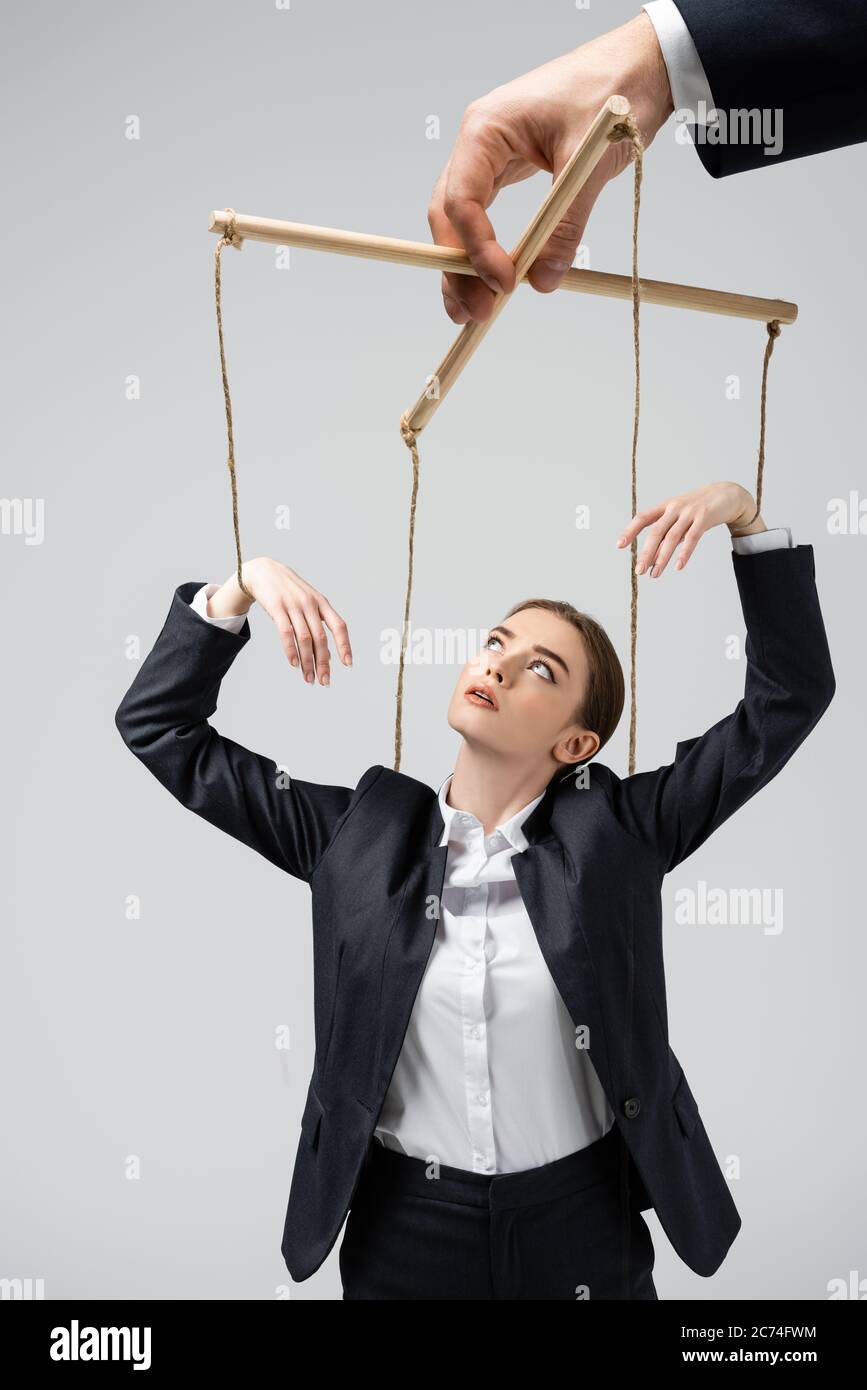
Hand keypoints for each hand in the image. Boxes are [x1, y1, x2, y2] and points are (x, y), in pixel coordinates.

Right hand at [210, 557, 351, 682]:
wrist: (263, 571)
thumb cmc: (289, 591)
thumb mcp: (308, 602)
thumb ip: (318, 624)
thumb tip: (328, 654)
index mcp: (322, 603)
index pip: (339, 626)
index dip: (345, 645)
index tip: (348, 664)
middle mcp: (310, 604)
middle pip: (321, 638)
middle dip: (324, 662)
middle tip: (324, 681)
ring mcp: (294, 605)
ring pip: (304, 639)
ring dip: (307, 662)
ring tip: (308, 678)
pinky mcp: (277, 608)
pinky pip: (286, 633)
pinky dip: (291, 650)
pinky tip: (294, 663)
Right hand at [428, 12, 673, 323]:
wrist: (637, 68)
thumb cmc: (612, 92)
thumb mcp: (590, 162)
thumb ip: (566, 224)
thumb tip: (544, 279)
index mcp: (487, 129)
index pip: (463, 200)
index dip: (478, 249)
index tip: (505, 285)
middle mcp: (479, 144)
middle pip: (449, 216)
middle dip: (457, 268)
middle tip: (474, 313)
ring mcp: (490, 158)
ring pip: (460, 220)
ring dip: (464, 267)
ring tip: (473, 312)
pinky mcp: (508, 170)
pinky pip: (484, 215)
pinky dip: (484, 250)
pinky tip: (489, 281)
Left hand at [616, 483, 763, 576]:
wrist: (728, 494)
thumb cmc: (699, 509)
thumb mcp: (681, 517)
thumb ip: (668, 533)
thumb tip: (653, 556)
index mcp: (665, 506)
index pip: (642, 518)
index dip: (630, 531)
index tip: (619, 545)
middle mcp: (675, 508)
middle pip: (656, 532)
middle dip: (646, 553)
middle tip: (639, 571)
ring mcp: (690, 512)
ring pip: (672, 538)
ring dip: (662, 558)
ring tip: (655, 574)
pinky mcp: (704, 518)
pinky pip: (692, 538)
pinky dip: (684, 553)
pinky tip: (678, 566)